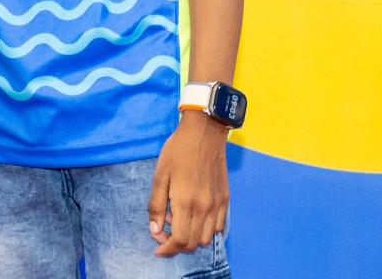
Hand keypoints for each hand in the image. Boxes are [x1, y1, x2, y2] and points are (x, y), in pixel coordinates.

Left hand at [147, 110, 229, 256]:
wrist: (204, 132)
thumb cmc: (177, 151)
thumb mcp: (160, 176)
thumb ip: (157, 205)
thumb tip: (155, 231)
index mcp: (186, 202)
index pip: (180, 241)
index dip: (167, 249)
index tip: (158, 248)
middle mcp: (205, 208)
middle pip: (194, 243)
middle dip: (177, 245)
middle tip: (165, 230)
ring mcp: (217, 204)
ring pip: (207, 238)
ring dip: (192, 237)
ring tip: (180, 219)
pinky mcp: (225, 199)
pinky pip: (218, 226)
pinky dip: (206, 229)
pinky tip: (195, 214)